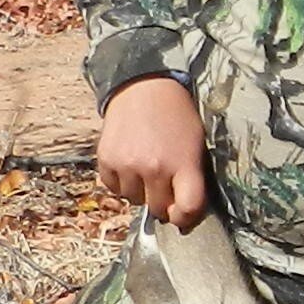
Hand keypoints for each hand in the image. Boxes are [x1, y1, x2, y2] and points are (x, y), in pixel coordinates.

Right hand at [97, 76, 209, 226]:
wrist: (144, 86)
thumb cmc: (176, 116)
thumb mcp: (196, 144)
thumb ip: (192, 178)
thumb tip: (184, 210)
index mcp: (184, 164)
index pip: (187, 210)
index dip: (186, 217)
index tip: (183, 213)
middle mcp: (154, 168)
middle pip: (158, 210)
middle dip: (163, 202)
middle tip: (164, 184)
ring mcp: (128, 166)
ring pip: (134, 200)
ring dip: (140, 191)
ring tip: (145, 167)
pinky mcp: (107, 160)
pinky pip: (113, 188)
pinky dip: (121, 181)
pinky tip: (129, 163)